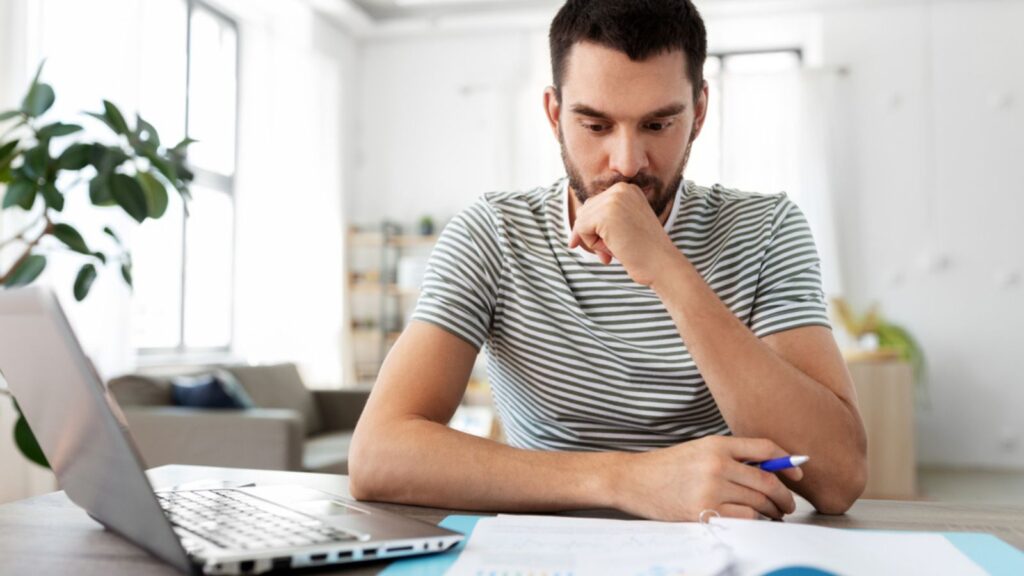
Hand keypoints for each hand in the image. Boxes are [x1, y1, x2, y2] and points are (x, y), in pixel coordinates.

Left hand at [568, 183, 678, 285]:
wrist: (661, 263)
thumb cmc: (643, 250)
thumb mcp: (623, 227)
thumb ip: (601, 221)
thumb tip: (572, 238)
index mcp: (627, 189)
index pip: (594, 205)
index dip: (596, 227)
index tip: (613, 243)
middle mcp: (620, 189)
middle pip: (585, 211)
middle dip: (593, 234)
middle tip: (612, 250)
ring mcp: (613, 199)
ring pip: (581, 220)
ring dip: (593, 240)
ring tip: (615, 249)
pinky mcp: (605, 214)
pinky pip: (581, 229)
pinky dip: (592, 244)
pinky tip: (611, 249)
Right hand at [610, 436, 803, 521]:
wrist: (635, 479)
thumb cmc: (670, 466)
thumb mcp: (701, 450)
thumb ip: (733, 456)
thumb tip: (773, 468)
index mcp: (716, 444)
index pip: (765, 448)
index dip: (787, 460)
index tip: (798, 471)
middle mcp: (716, 465)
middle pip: (767, 480)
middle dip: (784, 496)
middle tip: (787, 504)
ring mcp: (710, 489)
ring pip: (759, 502)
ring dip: (772, 512)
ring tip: (773, 514)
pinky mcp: (703, 511)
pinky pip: (744, 518)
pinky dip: (755, 521)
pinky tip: (754, 520)